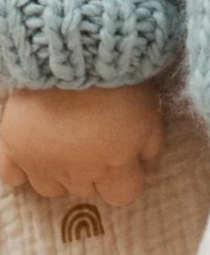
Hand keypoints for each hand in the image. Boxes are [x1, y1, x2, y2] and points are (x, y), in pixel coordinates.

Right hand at [0, 80, 164, 205]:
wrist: (76, 57)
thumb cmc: (123, 82)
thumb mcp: (151, 111)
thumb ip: (150, 143)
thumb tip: (144, 159)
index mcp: (114, 168)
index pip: (123, 196)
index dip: (127, 177)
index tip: (127, 158)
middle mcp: (77, 175)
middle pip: (88, 190)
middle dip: (95, 171)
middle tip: (97, 140)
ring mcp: (41, 165)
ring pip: (51, 189)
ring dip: (61, 172)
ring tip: (66, 143)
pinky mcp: (13, 148)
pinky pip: (12, 176)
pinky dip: (21, 169)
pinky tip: (33, 154)